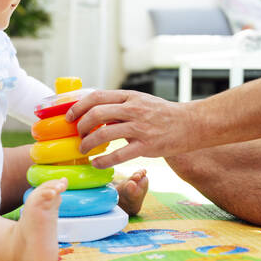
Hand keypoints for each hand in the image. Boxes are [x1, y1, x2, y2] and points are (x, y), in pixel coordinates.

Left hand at [66, 90, 195, 167]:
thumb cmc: (163, 113)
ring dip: (88, 144)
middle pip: (96, 114)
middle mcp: (133, 109)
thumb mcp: (140, 102)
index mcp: (129, 97)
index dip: (78, 106)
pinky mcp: (146, 146)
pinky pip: (118, 155)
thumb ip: (119, 107)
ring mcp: (140, 128)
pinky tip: (96, 164)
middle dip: (81, 126)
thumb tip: (95, 115)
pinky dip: (103, 161)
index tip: (69, 117)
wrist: (191, 124)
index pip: (96, 96)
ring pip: (104, 134)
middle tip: (77, 135)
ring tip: (83, 150)